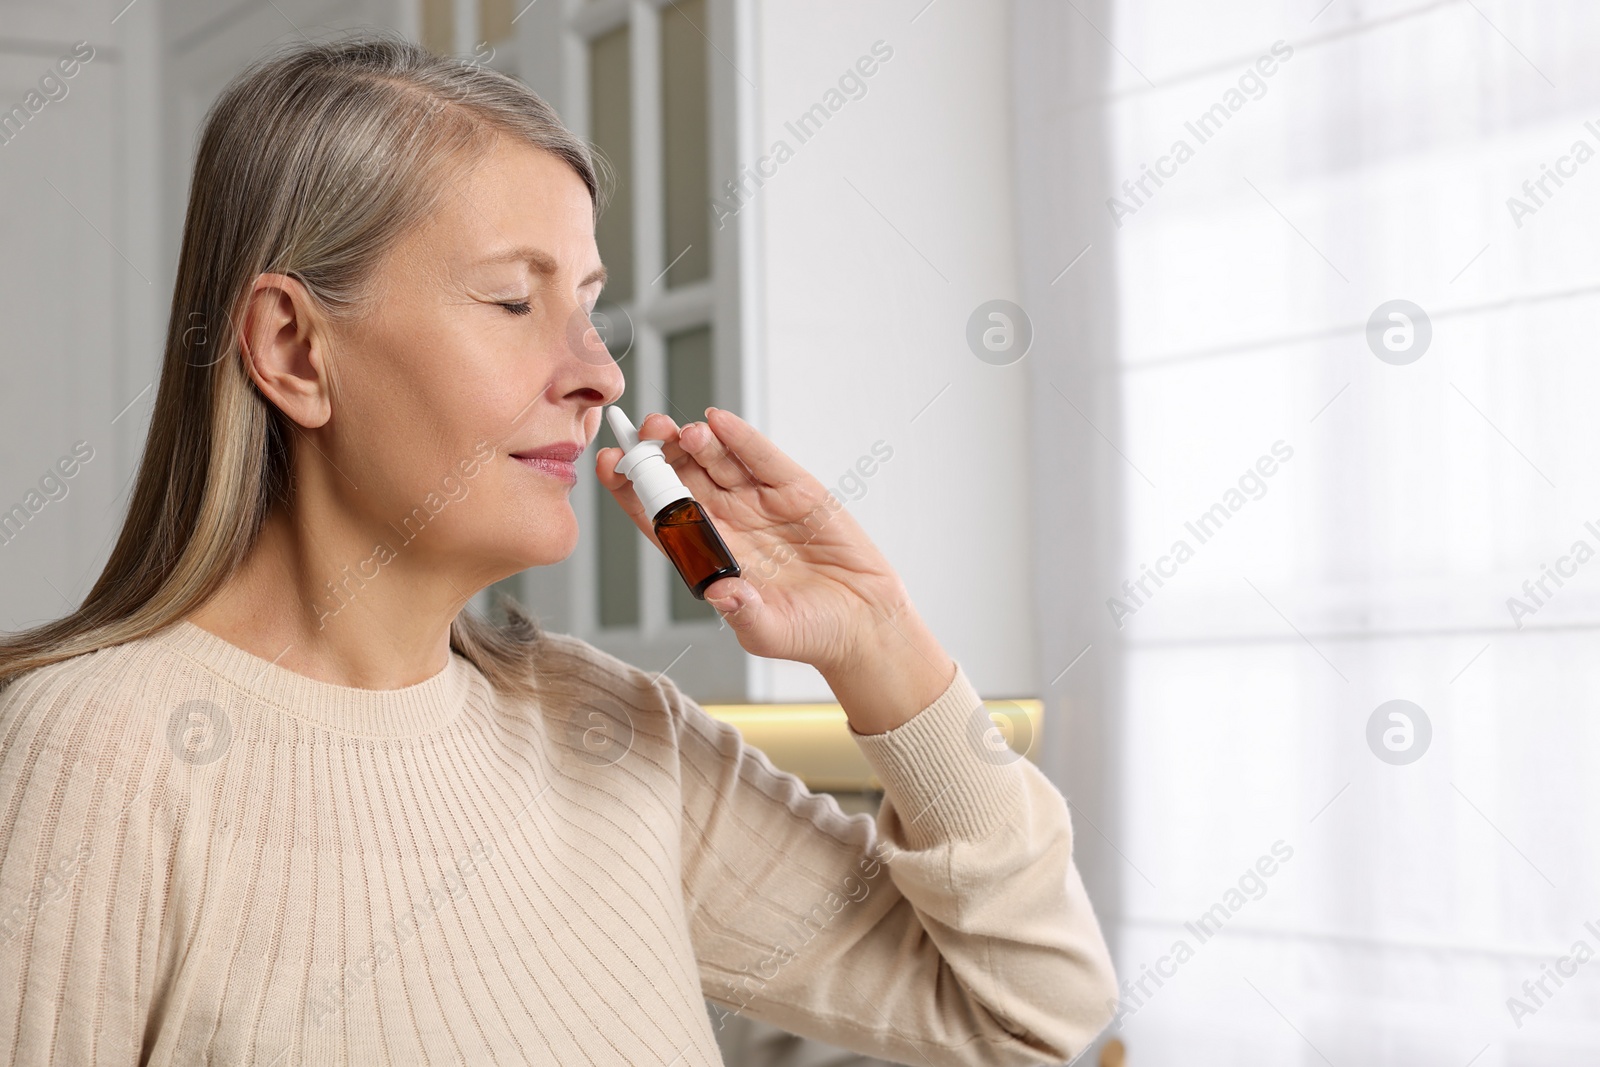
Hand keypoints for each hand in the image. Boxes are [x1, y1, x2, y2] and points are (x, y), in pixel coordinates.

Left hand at [595, 407, 910, 674]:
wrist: (864, 622)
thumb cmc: (810, 631)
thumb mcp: (770, 630)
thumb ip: (744, 612)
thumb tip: (719, 593)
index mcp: (709, 558)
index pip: (661, 518)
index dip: (634, 491)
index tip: (611, 466)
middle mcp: (728, 524)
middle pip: (682, 481)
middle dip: (660, 455)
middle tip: (644, 433)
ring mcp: (760, 504)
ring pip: (717, 463)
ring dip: (695, 443)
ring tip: (679, 431)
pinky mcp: (795, 491)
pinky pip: (762, 459)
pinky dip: (741, 439)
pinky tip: (718, 422)